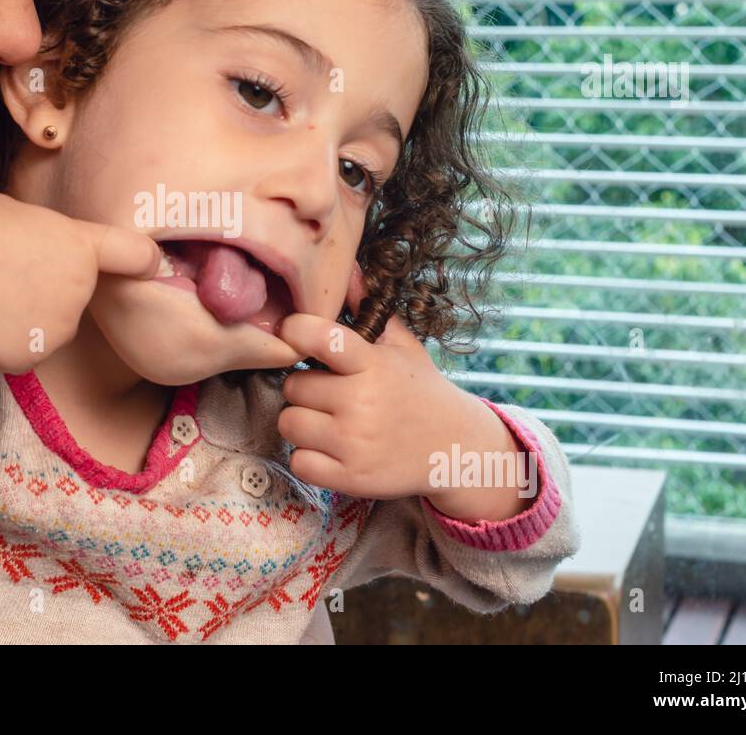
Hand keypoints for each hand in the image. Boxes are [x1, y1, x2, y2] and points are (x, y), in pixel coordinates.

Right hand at [0, 186, 160, 372]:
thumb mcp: (20, 216)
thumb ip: (50, 241)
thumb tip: (48, 258)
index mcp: (80, 246)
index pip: (133, 254)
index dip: (144, 261)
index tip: (153, 266)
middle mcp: (81, 290)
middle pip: (76, 297)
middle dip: (50, 290)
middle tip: (3, 272)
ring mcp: (58, 328)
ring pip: (49, 328)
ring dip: (26, 318)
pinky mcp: (31, 359)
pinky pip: (24, 352)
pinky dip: (4, 342)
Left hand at [274, 263, 484, 500]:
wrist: (456, 448)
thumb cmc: (419, 390)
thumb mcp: (402, 346)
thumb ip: (369, 309)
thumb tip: (345, 267)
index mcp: (373, 364)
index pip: (320, 337)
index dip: (296, 330)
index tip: (293, 332)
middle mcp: (362, 403)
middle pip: (294, 386)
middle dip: (306, 387)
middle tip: (330, 392)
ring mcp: (355, 443)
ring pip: (289, 422)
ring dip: (303, 421)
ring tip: (329, 420)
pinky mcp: (350, 478)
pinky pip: (299, 461)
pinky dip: (309, 457)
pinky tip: (331, 448)